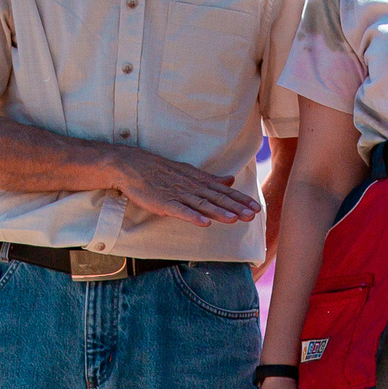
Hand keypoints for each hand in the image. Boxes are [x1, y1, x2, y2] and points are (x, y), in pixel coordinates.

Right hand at [115, 150, 260, 225]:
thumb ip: (210, 179)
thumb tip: (231, 179)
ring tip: (234, 219)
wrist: (131, 165)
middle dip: (235, 207)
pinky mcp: (163, 202)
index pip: (223, 191)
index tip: (256, 208)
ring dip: (218, 212)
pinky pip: (180, 210)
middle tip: (252, 215)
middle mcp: (191, 186)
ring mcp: (178, 194)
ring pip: (202, 204)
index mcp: (198, 180)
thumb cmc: (160, 170)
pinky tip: (204, 223)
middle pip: (216, 198)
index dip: (240, 199)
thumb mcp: (189, 172)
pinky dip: (192, 216)